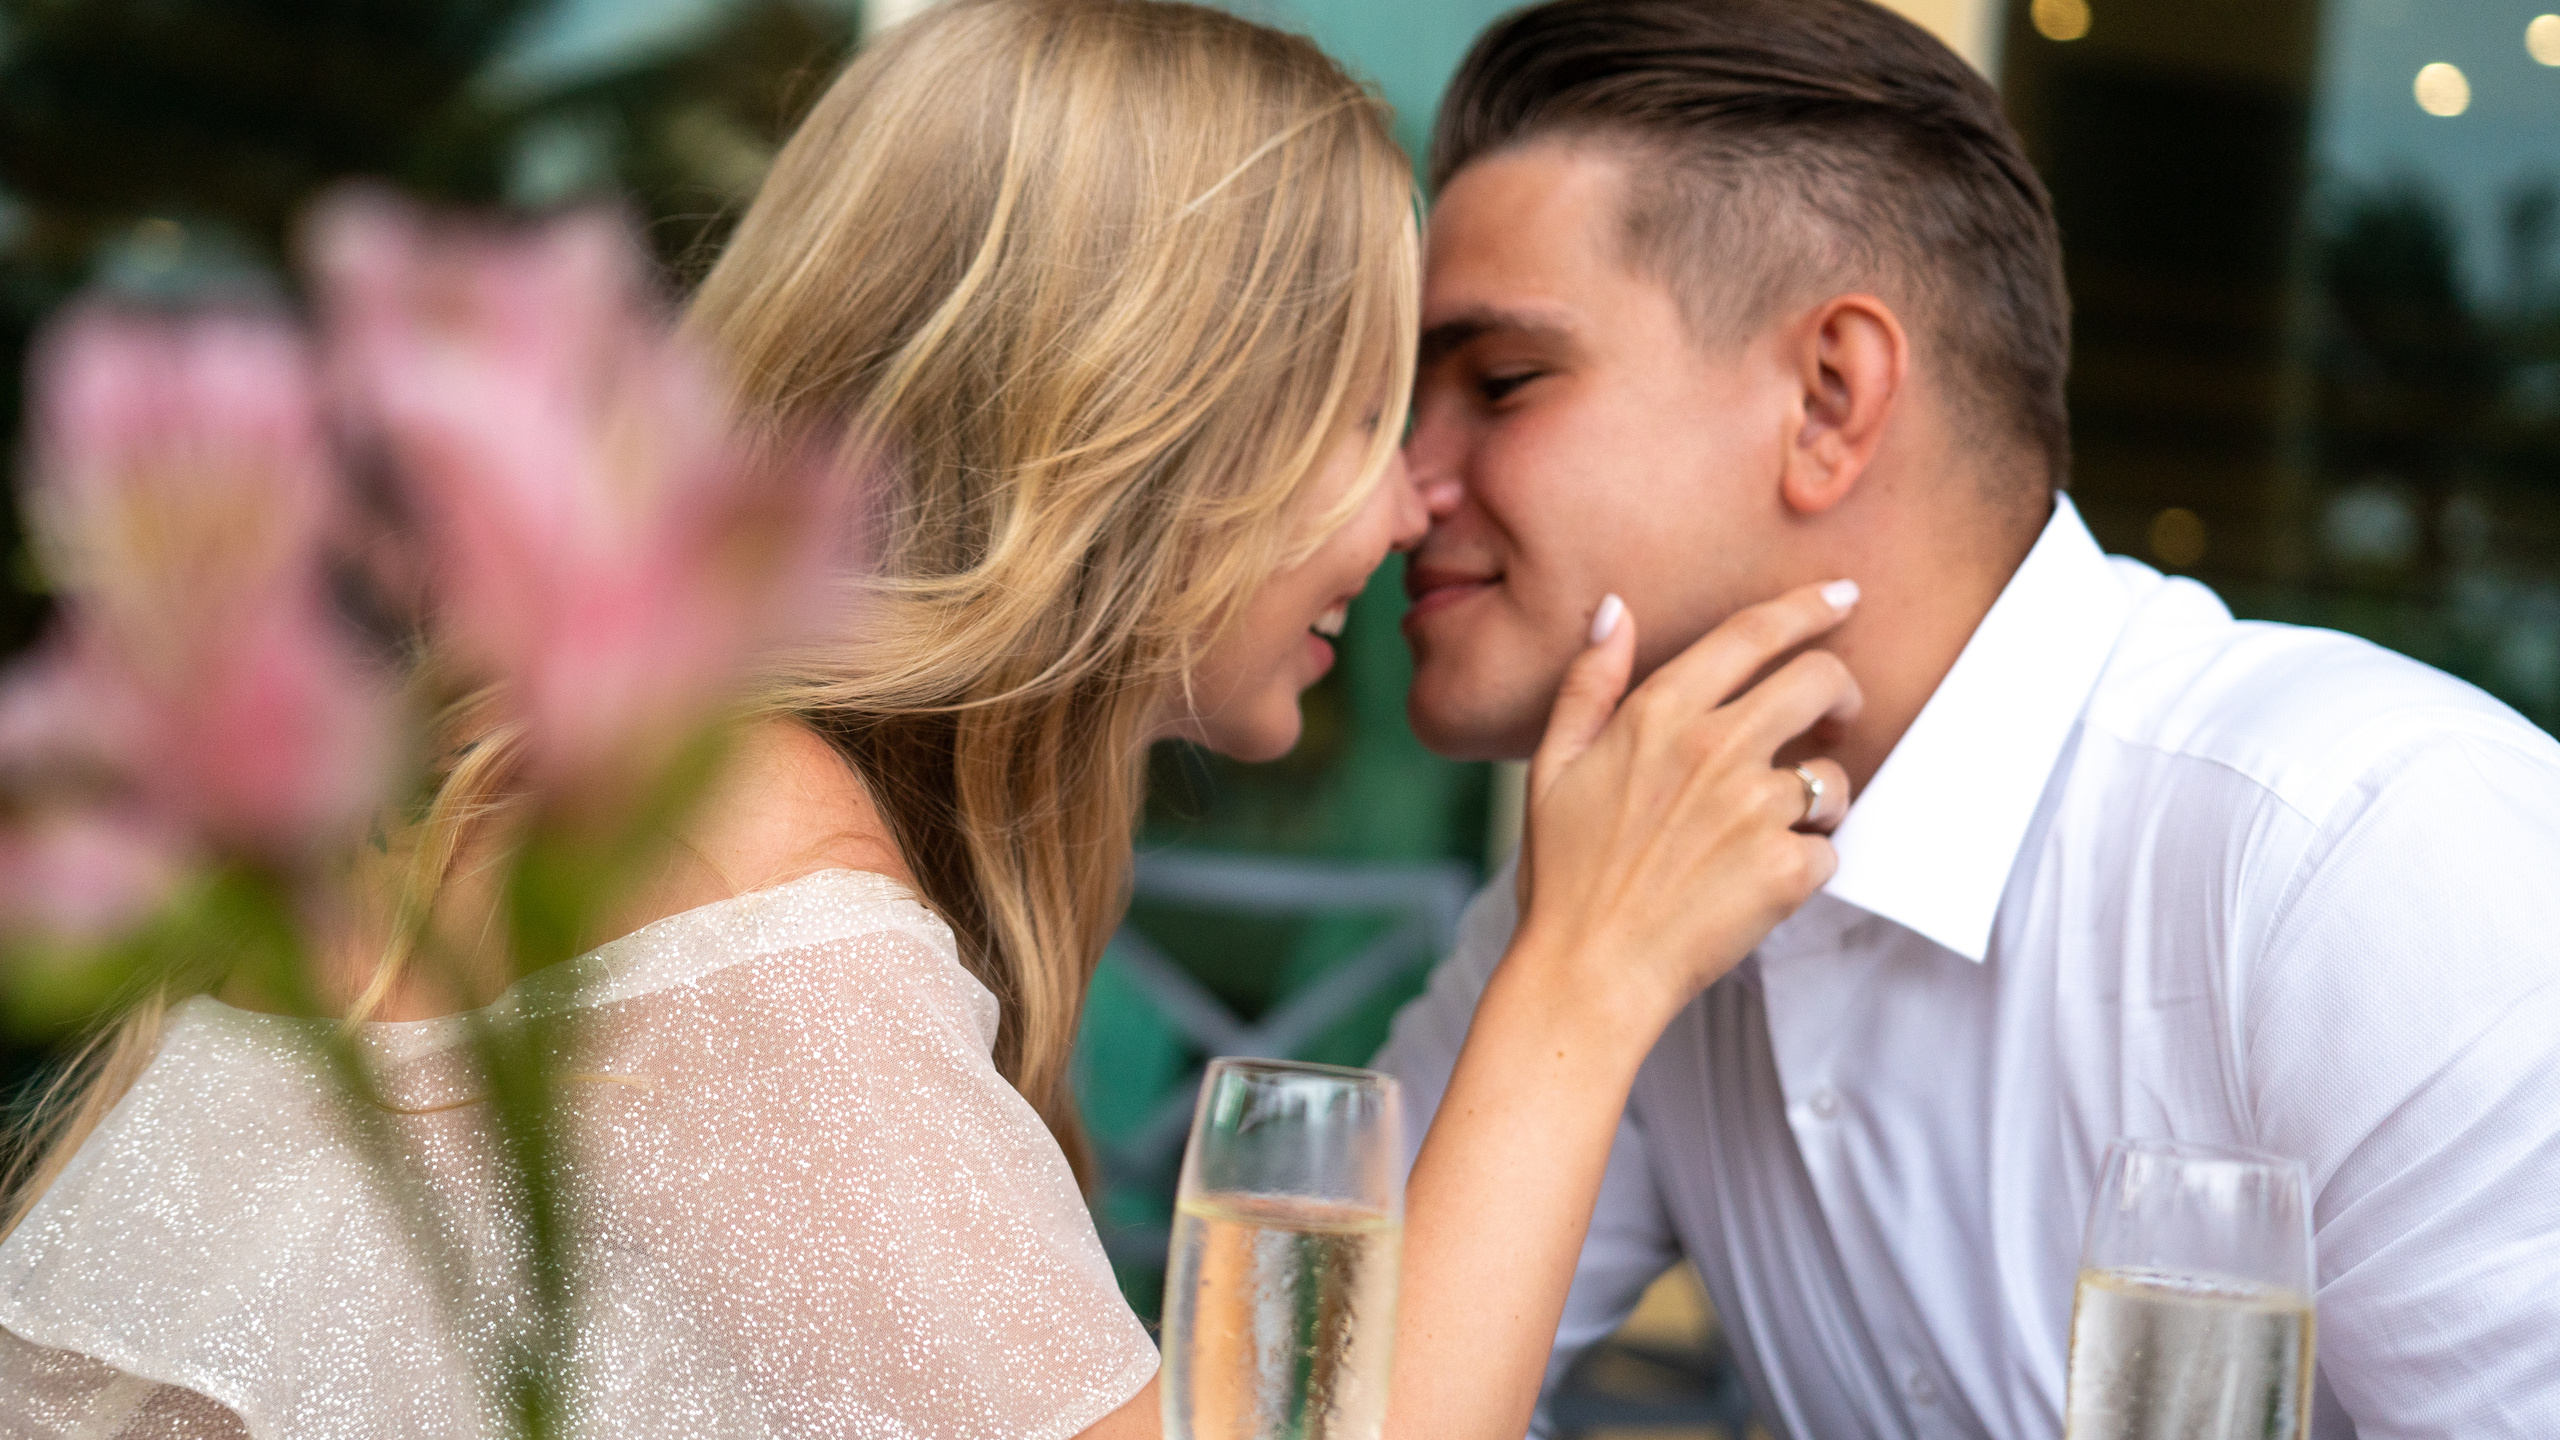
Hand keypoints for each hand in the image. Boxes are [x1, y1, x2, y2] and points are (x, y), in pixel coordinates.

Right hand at [1514, 581, 1861, 1028]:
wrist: (1588, 973)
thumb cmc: (1564, 875)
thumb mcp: (1552, 766)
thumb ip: (1589, 682)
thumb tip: (1615, 609)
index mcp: (1659, 714)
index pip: (1753, 634)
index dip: (1807, 607)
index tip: (1841, 597)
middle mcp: (1714, 749)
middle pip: (1822, 680)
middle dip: (1840, 693)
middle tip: (1831, 722)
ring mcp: (1754, 810)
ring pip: (1831, 775)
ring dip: (1818, 798)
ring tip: (1773, 831)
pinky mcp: (1785, 870)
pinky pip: (1829, 849)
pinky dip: (1805, 866)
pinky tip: (1759, 885)